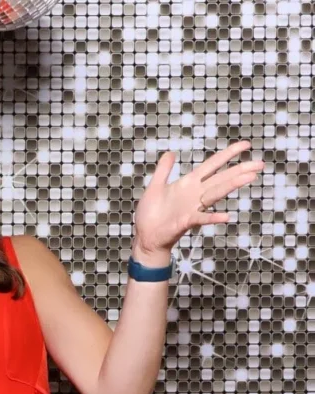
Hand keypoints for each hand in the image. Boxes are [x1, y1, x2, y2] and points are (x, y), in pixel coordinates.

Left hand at [133, 141, 264, 257]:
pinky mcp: (186, 222)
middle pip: (221, 179)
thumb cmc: (151, 214)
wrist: (145, 235)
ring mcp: (193, 208)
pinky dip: (213, 217)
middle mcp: (195, 194)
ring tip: (250, 177)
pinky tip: (226, 217)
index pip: (212, 165)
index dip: (228, 155)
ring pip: (216, 194)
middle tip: (260, 164)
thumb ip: (163, 170)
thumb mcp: (155, 187)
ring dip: (232, 185)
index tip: (246, 145)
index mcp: (188, 184)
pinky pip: (201, 218)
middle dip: (240, 170)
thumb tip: (170, 152)